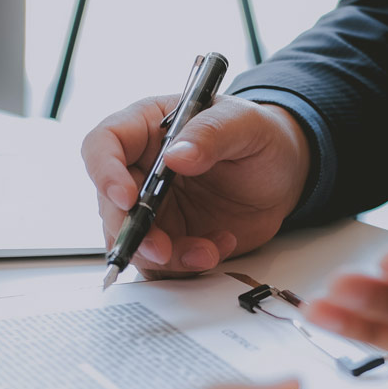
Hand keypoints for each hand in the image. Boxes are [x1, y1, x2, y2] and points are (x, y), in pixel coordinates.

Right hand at [81, 95, 309, 276]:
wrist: (284, 175)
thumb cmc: (259, 137)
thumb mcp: (244, 123)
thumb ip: (211, 134)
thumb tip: (177, 155)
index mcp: (146, 128)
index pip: (104, 144)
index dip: (105, 172)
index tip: (127, 198)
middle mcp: (141, 169)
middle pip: (110, 204)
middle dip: (133, 232)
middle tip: (162, 249)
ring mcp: (154, 208)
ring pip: (133, 240)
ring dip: (165, 256)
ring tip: (207, 250)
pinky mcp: (170, 237)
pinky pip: (162, 263)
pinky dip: (186, 265)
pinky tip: (217, 248)